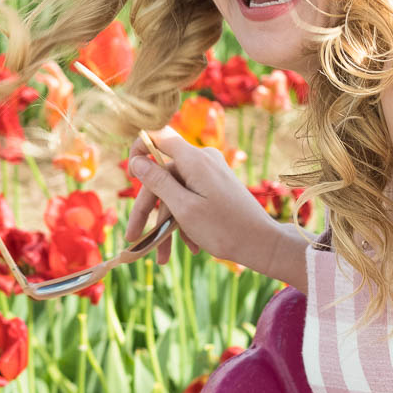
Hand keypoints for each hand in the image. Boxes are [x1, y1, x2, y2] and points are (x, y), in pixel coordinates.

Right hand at [124, 126, 274, 268]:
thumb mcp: (183, 208)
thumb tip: (136, 161)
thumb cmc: (223, 228)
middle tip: (134, 238)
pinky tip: (191, 245)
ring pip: (175, 192)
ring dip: (168, 223)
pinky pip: (190, 197)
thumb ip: (158, 182)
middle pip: (162, 176)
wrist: (262, 244)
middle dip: (149, 210)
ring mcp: (210, 172)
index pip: (157, 136)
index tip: (130, 175)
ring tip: (165, 256)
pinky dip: (185, 220)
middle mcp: (202, 160)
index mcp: (193, 159)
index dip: (139, 150)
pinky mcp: (216, 185)